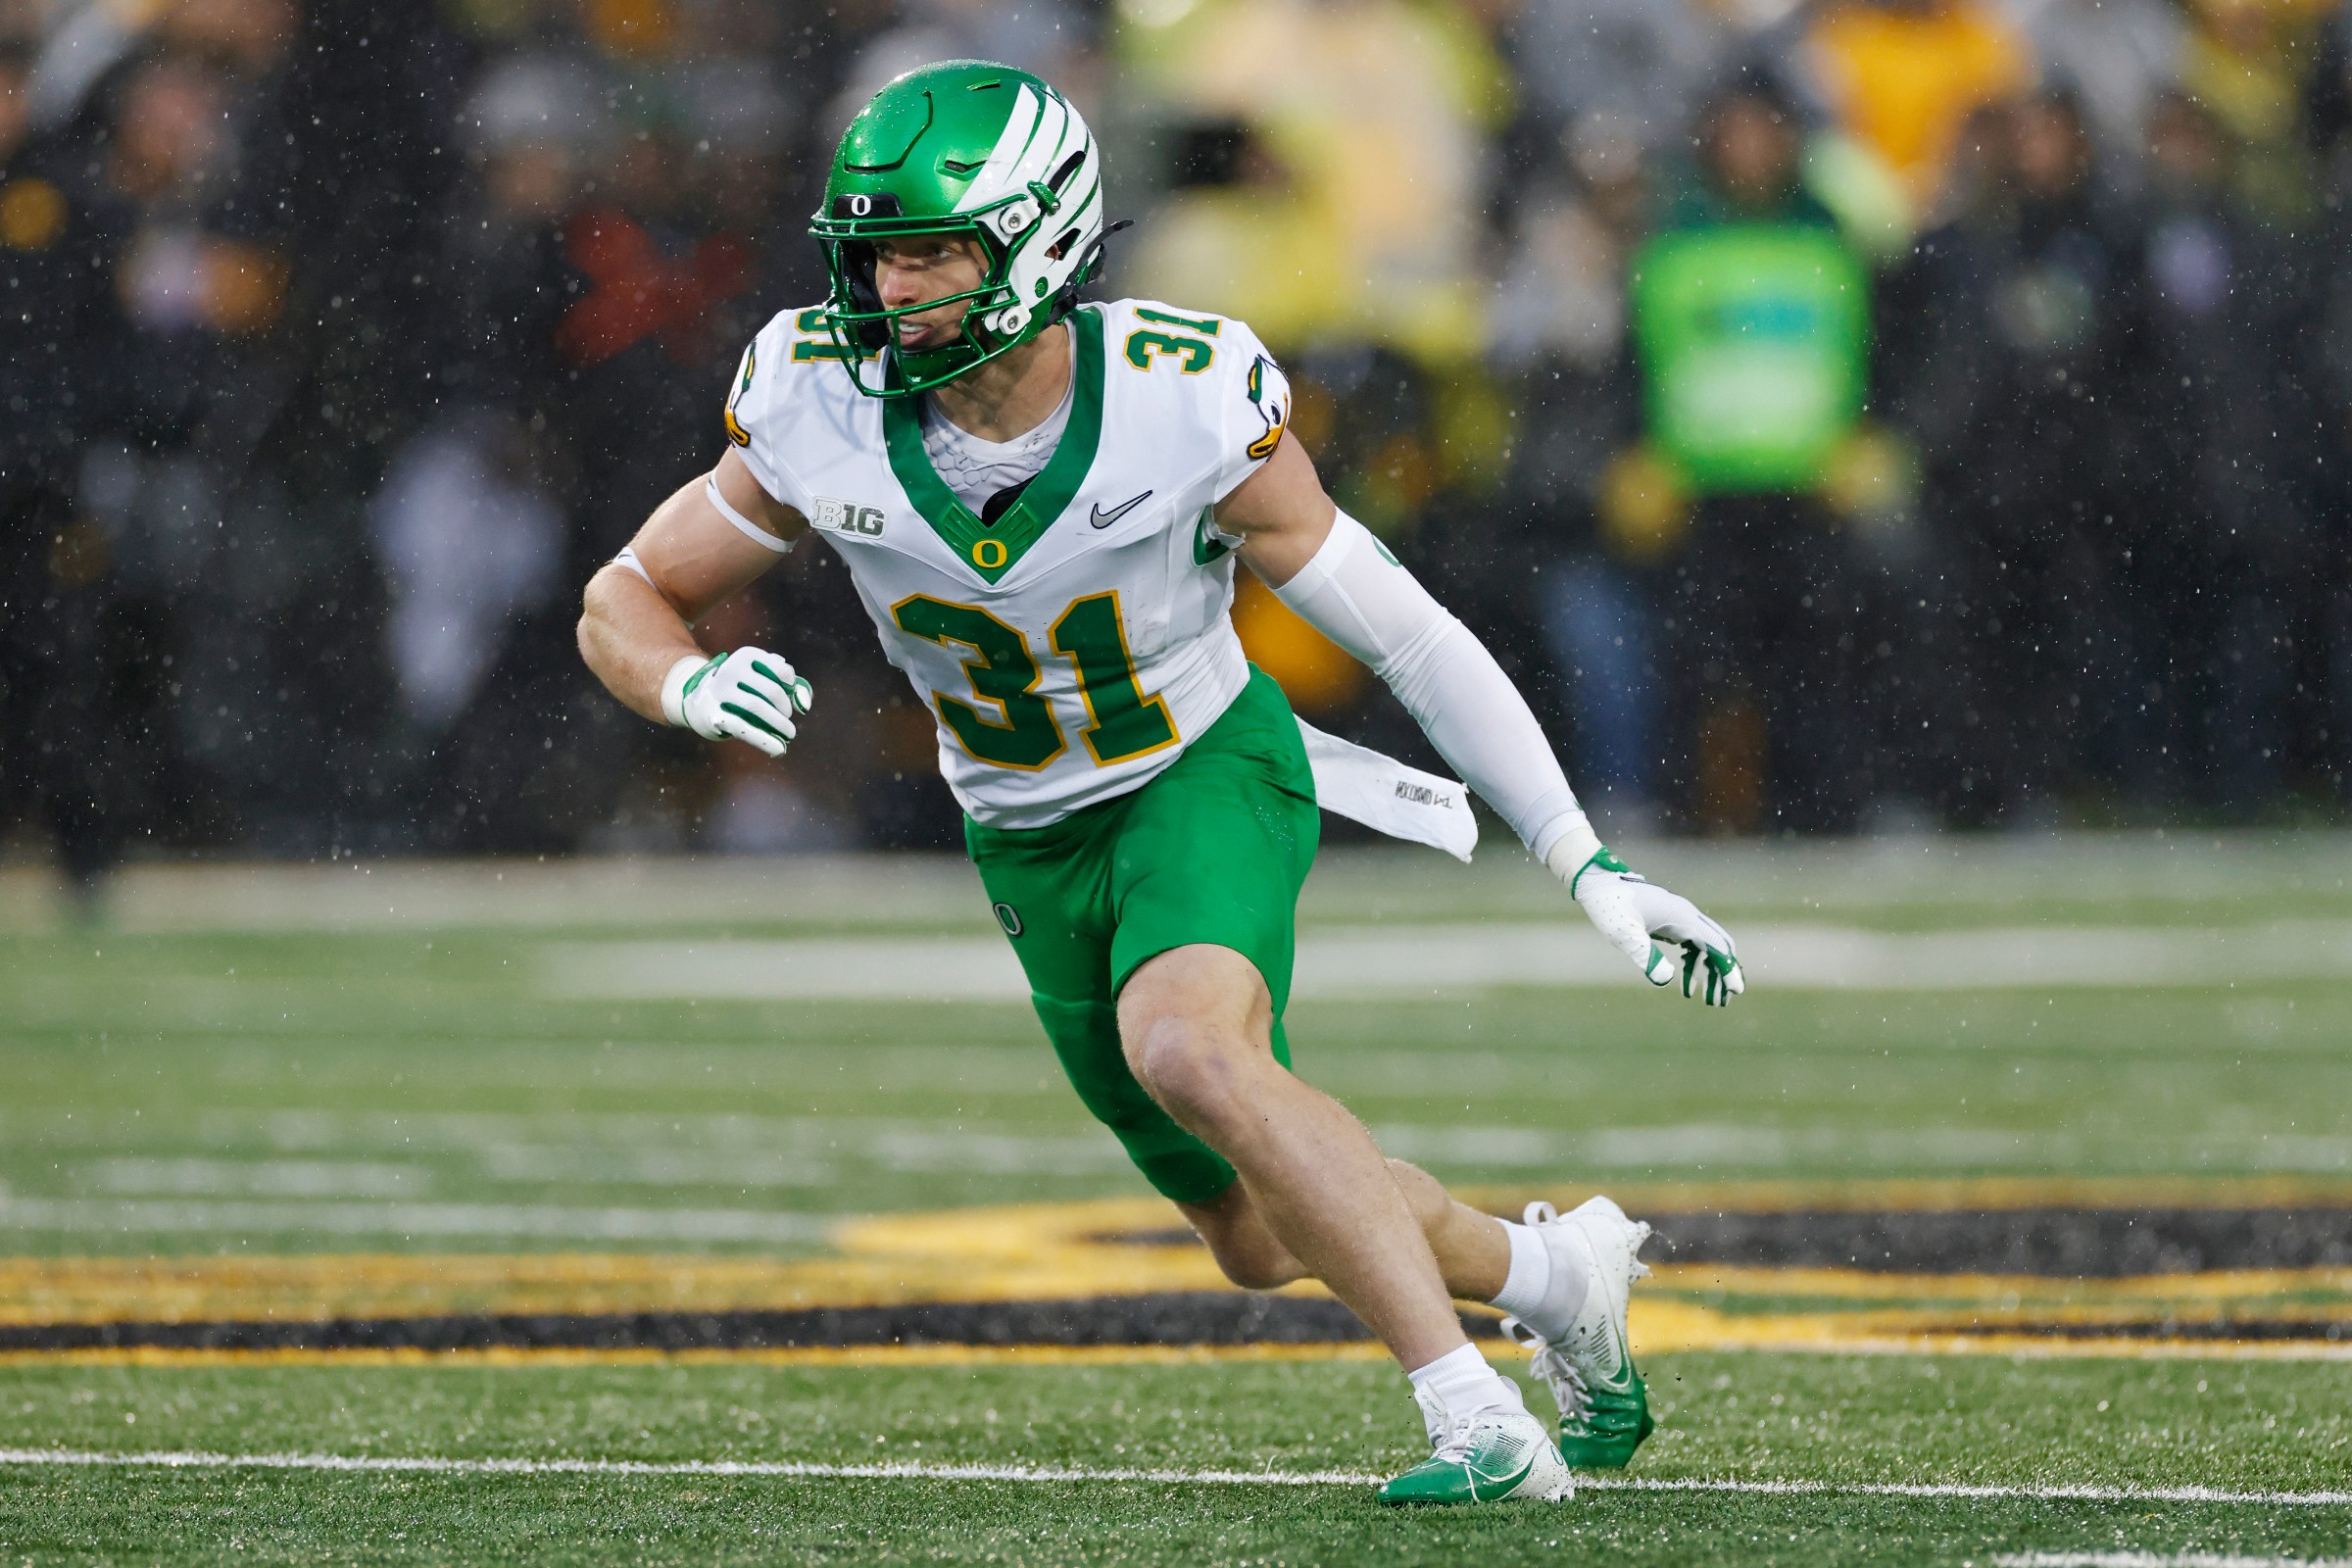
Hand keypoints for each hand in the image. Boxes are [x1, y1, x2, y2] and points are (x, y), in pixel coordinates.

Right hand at [661, 647, 812, 756]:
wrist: (696, 699)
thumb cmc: (738, 688)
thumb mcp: (758, 677)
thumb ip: (786, 684)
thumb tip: (805, 702)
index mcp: (745, 657)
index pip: (781, 670)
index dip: (792, 687)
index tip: (790, 698)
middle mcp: (731, 670)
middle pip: (771, 691)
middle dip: (785, 708)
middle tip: (786, 718)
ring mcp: (720, 692)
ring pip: (758, 707)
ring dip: (779, 724)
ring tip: (789, 734)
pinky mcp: (715, 715)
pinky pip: (744, 728)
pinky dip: (765, 740)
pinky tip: (779, 750)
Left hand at [1556, 845, 1745, 1005]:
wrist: (1597, 882)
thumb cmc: (1609, 906)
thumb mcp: (1624, 934)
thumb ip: (1645, 955)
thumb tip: (1666, 980)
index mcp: (1682, 918)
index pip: (1716, 946)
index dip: (1728, 968)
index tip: (1737, 991)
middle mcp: (1687, 915)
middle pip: (1718, 946)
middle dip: (1723, 973)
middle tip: (1721, 1002)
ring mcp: (1680, 917)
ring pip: (1706, 947)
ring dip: (1710, 973)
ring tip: (1708, 1000)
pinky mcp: (1670, 921)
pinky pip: (1692, 945)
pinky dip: (1695, 965)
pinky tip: (1687, 984)